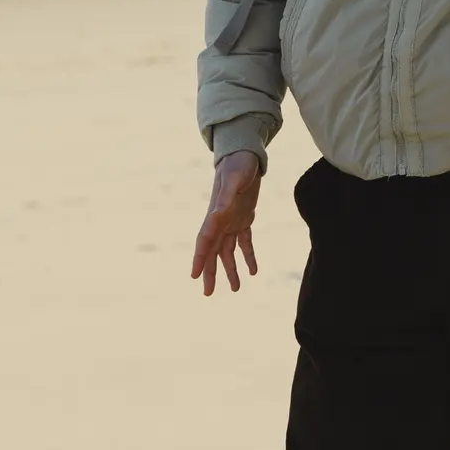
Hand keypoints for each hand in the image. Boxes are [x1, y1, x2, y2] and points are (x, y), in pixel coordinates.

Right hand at [192, 151, 260, 295]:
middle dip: (211, 272)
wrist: (244, 156)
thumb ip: (225, 199)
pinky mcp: (244, 218)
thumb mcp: (234, 181)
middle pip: (213, 252)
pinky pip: (244, 242)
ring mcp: (231, 221)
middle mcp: (220, 221)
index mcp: (215, 215)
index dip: (200, 259)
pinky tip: (254, 271)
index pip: (204, 241)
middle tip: (209, 293)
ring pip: (228, 251)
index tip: (195, 277)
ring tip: (235, 289)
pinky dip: (248, 256)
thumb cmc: (238, 166)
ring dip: (231, 269)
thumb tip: (216, 216)